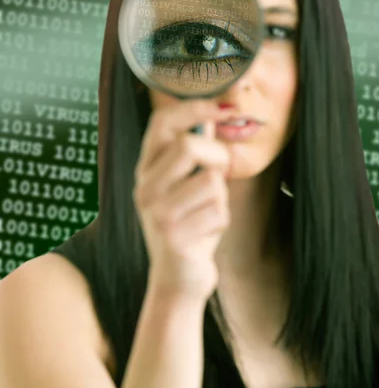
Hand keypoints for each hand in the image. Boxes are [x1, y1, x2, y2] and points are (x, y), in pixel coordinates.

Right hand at [133, 99, 232, 301]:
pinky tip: (206, 234)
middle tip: (223, 174)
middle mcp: (144, 188)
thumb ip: (195, 155)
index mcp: (145, 170)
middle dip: (219, 157)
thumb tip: (214, 117)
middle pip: (189, 146)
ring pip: (211, 181)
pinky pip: (219, 212)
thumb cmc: (188, 227)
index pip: (162, 123)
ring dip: (221, 198)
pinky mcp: (174, 236)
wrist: (178, 280)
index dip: (194, 108)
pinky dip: (222, 222)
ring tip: (207, 214)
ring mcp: (156, 213)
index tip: (224, 107)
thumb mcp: (185, 187)